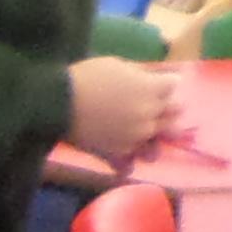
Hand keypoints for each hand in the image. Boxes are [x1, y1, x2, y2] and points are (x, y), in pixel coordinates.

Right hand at [68, 55, 182, 166]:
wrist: (58, 103)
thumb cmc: (87, 77)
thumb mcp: (118, 65)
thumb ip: (141, 74)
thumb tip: (154, 78)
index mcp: (152, 89)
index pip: (174, 85)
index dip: (164, 83)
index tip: (154, 82)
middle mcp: (150, 115)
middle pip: (173, 114)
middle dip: (165, 109)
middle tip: (149, 106)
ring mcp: (135, 137)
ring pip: (156, 144)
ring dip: (151, 140)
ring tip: (139, 136)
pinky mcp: (117, 154)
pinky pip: (128, 166)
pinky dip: (126, 165)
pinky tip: (123, 163)